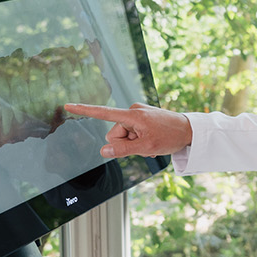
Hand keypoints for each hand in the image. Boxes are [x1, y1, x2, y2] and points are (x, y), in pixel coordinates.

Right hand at [63, 102, 192, 157]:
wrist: (190, 130)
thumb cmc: (171, 136)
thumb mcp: (146, 147)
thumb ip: (123, 150)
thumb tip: (104, 151)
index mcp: (132, 115)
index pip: (102, 113)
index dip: (84, 110)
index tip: (67, 105)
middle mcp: (132, 111)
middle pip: (114, 135)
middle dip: (125, 145)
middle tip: (145, 146)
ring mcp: (137, 115)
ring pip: (123, 137)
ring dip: (135, 145)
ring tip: (152, 144)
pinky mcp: (141, 119)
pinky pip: (132, 134)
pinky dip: (139, 142)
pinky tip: (153, 143)